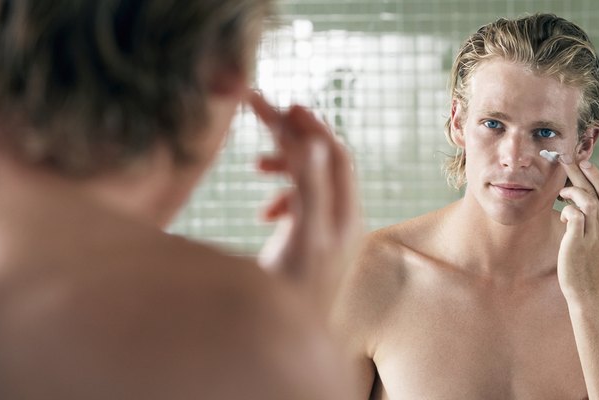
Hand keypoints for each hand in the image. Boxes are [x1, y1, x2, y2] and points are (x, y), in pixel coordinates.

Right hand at [248, 91, 362, 313]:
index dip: (309, 126)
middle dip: (294, 135)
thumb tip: (312, 142)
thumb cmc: (294, 298)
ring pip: (312, 182)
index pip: (332, 154)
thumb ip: (309, 191)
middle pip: (323, 161)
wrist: (293, 346)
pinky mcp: (313, 245)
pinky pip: (303, 206)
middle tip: (261, 111)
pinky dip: (283, 197)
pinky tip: (264, 212)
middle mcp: (341, 220)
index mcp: (342, 214)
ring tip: (256, 165)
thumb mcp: (302, 240)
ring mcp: (328, 232)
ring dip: (286, 166)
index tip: (280, 104)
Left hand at [557, 158, 598, 302]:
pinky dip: (567, 210)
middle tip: (564, 158)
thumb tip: (575, 204)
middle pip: (595, 192)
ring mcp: (595, 235)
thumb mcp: (595, 241)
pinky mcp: (579, 242)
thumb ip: (591, 222)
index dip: (596, 175)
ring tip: (561, 192)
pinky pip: (574, 215)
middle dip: (579, 172)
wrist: (589, 293)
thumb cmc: (588, 266)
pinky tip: (562, 215)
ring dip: (572, 191)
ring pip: (587, 201)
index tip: (584, 161)